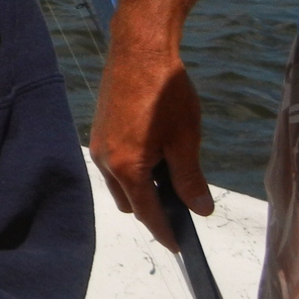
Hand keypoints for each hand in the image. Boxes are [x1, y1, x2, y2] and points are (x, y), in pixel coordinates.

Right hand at [89, 37, 212, 251]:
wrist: (139, 51)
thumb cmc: (167, 94)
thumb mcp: (186, 140)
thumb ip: (190, 180)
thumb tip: (200, 210)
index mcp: (127, 168)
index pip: (147, 212)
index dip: (165, 231)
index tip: (179, 247)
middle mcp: (105, 162)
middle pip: (128, 202)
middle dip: (151, 210)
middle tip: (180, 204)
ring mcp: (98, 146)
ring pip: (118, 183)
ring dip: (139, 188)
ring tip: (168, 174)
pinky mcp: (99, 131)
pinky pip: (113, 163)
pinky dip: (131, 169)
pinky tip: (152, 151)